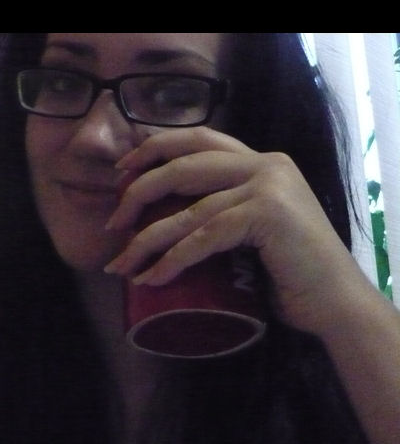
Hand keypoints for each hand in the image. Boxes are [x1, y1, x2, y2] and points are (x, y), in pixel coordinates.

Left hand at [103, 127, 374, 337]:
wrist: (332, 302)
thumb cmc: (285, 274)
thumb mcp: (249, 231)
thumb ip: (221, 213)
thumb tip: (161, 224)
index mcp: (259, 163)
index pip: (197, 140)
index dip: (153, 150)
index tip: (120, 173)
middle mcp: (265, 165)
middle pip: (183, 166)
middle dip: (138, 193)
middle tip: (111, 225)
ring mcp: (269, 186)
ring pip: (188, 209)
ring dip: (145, 240)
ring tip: (120, 266)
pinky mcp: (268, 215)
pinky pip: (205, 236)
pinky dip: (172, 260)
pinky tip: (152, 278)